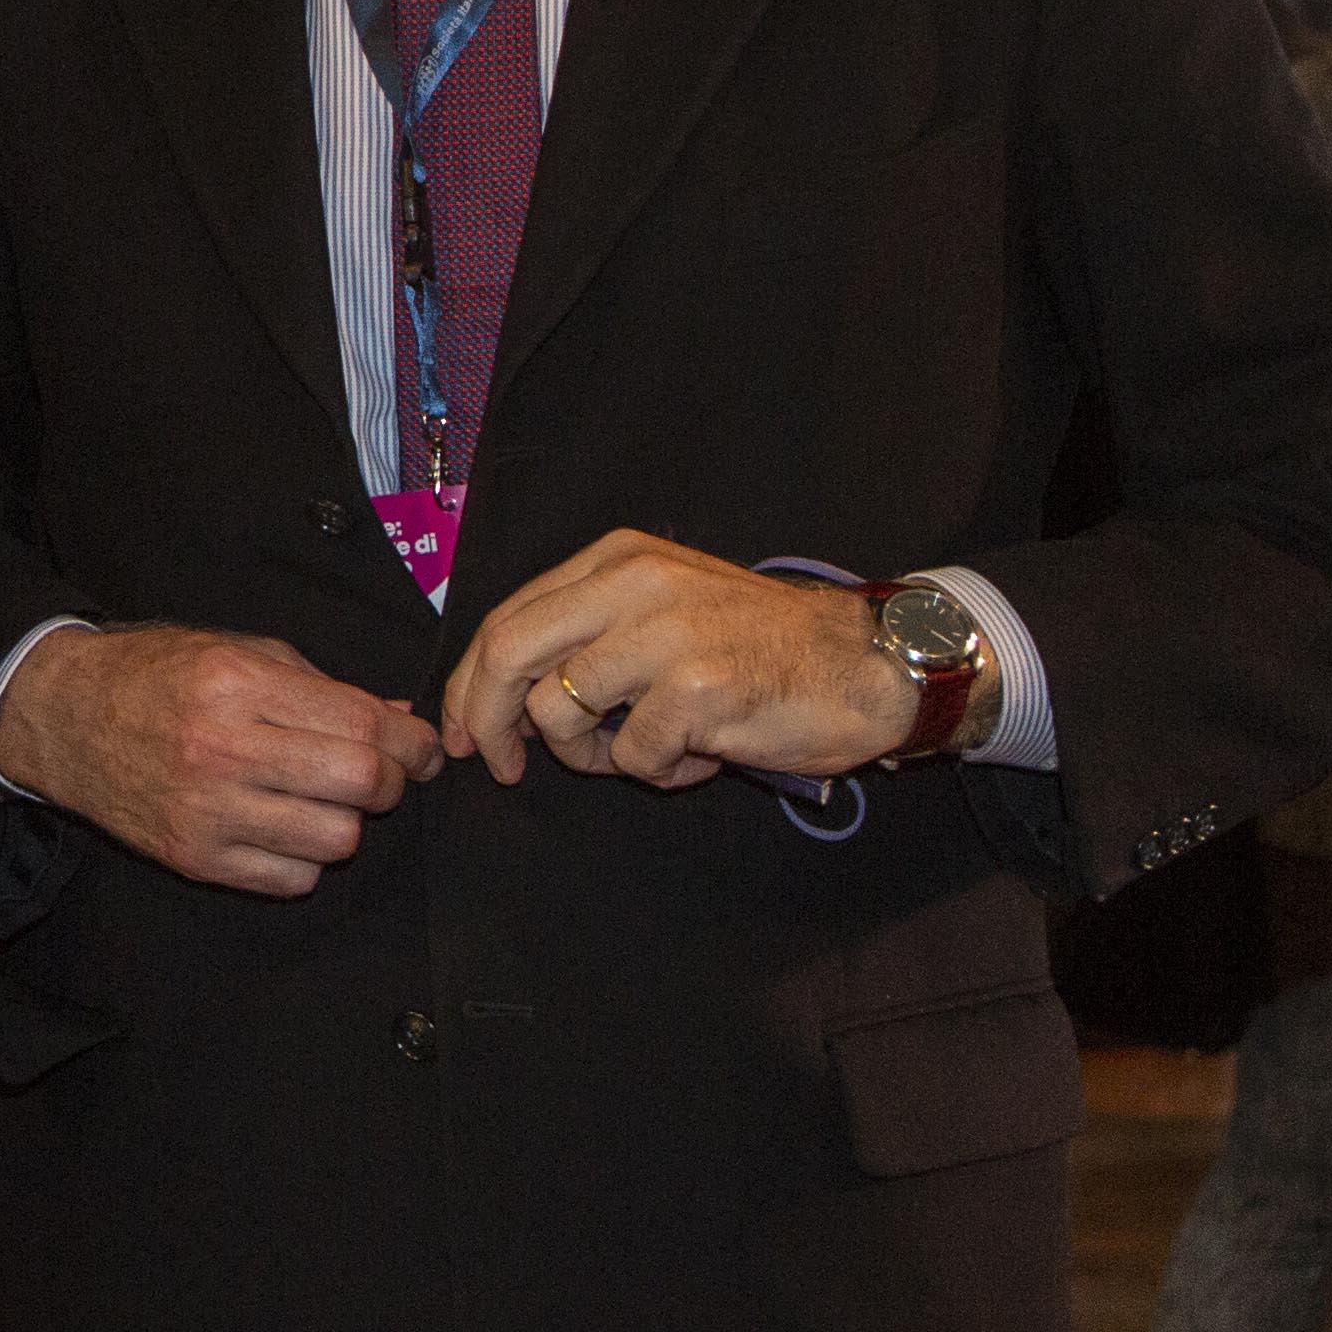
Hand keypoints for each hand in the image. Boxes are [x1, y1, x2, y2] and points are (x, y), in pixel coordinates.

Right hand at [0, 622, 443, 895]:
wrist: (63, 717)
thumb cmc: (155, 675)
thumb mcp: (238, 652)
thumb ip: (321, 687)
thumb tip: (400, 720)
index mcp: (238, 685)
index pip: (362, 725)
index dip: (412, 741)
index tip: (424, 748)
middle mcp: (223, 750)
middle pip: (360, 782)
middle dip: (392, 780)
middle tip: (384, 773)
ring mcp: (207, 812)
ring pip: (336, 840)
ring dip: (348, 821)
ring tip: (325, 800)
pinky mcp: (194, 858)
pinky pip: (293, 879)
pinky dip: (306, 858)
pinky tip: (286, 827)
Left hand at [436, 531, 913, 789]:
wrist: (867, 664)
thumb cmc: (763, 646)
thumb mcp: (667, 607)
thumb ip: (590, 631)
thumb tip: (502, 691)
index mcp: (618, 560)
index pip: (508, 618)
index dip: (471, 682)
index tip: (464, 730)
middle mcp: (633, 585)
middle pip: (508, 653)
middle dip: (486, 719)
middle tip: (500, 766)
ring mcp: (664, 634)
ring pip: (560, 712)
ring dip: (593, 756)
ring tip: (651, 749)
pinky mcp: (695, 689)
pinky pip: (631, 755)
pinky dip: (659, 771)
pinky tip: (705, 752)